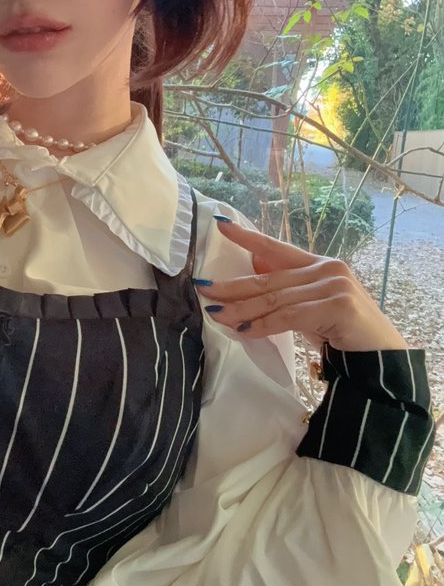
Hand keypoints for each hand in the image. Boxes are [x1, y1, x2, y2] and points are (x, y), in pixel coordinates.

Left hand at [197, 219, 408, 352]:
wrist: (382, 360)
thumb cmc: (345, 335)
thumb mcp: (311, 309)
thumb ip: (287, 293)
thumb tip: (250, 279)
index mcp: (320, 264)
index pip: (277, 248)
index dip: (248, 238)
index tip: (220, 225)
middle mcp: (328, 269)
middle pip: (268, 278)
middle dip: (232, 286)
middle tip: (202, 289)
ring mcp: (334, 285)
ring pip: (275, 299)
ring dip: (242, 310)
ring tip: (216, 314)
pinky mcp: (337, 306)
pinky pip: (289, 316)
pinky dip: (264, 325)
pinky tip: (245, 331)